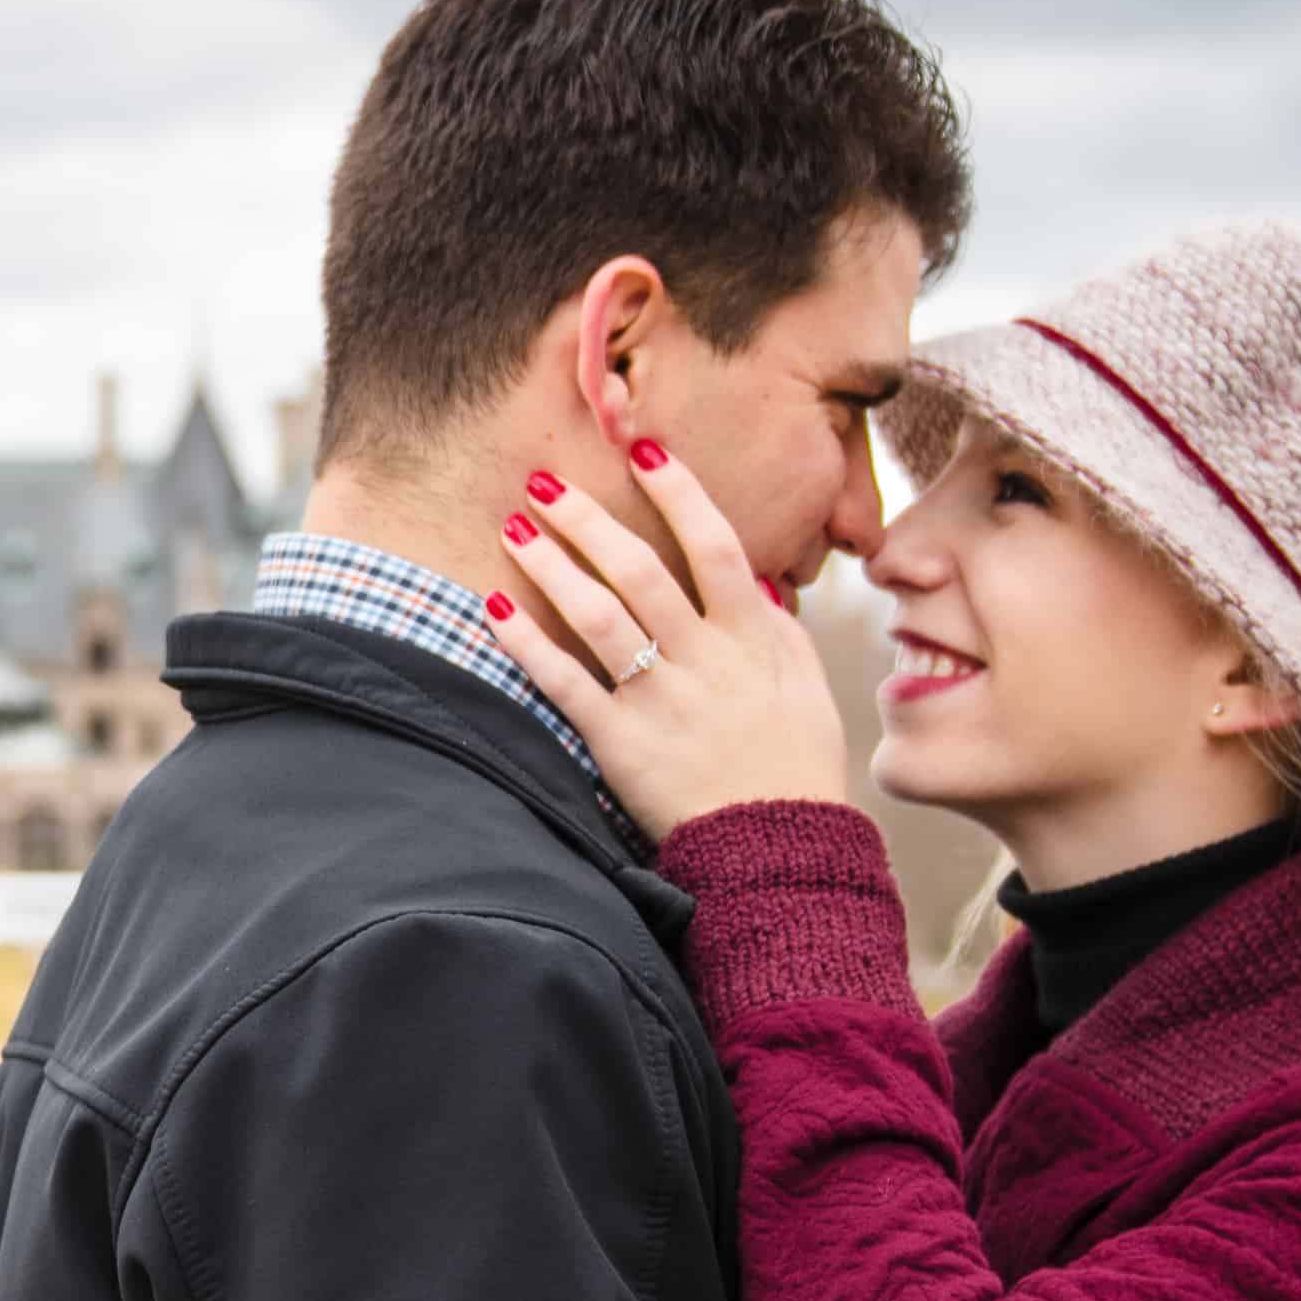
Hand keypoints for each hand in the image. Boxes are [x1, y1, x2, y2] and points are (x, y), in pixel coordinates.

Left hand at [481, 446, 849, 838]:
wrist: (780, 853)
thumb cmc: (796, 769)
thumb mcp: (807, 689)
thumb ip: (779, 630)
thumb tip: (753, 581)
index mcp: (755, 637)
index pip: (713, 543)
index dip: (677, 490)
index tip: (642, 447)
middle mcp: (706, 659)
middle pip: (639, 570)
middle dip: (588, 519)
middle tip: (545, 483)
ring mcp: (662, 700)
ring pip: (598, 617)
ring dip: (552, 566)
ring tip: (514, 528)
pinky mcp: (621, 744)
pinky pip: (564, 684)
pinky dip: (526, 643)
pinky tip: (493, 606)